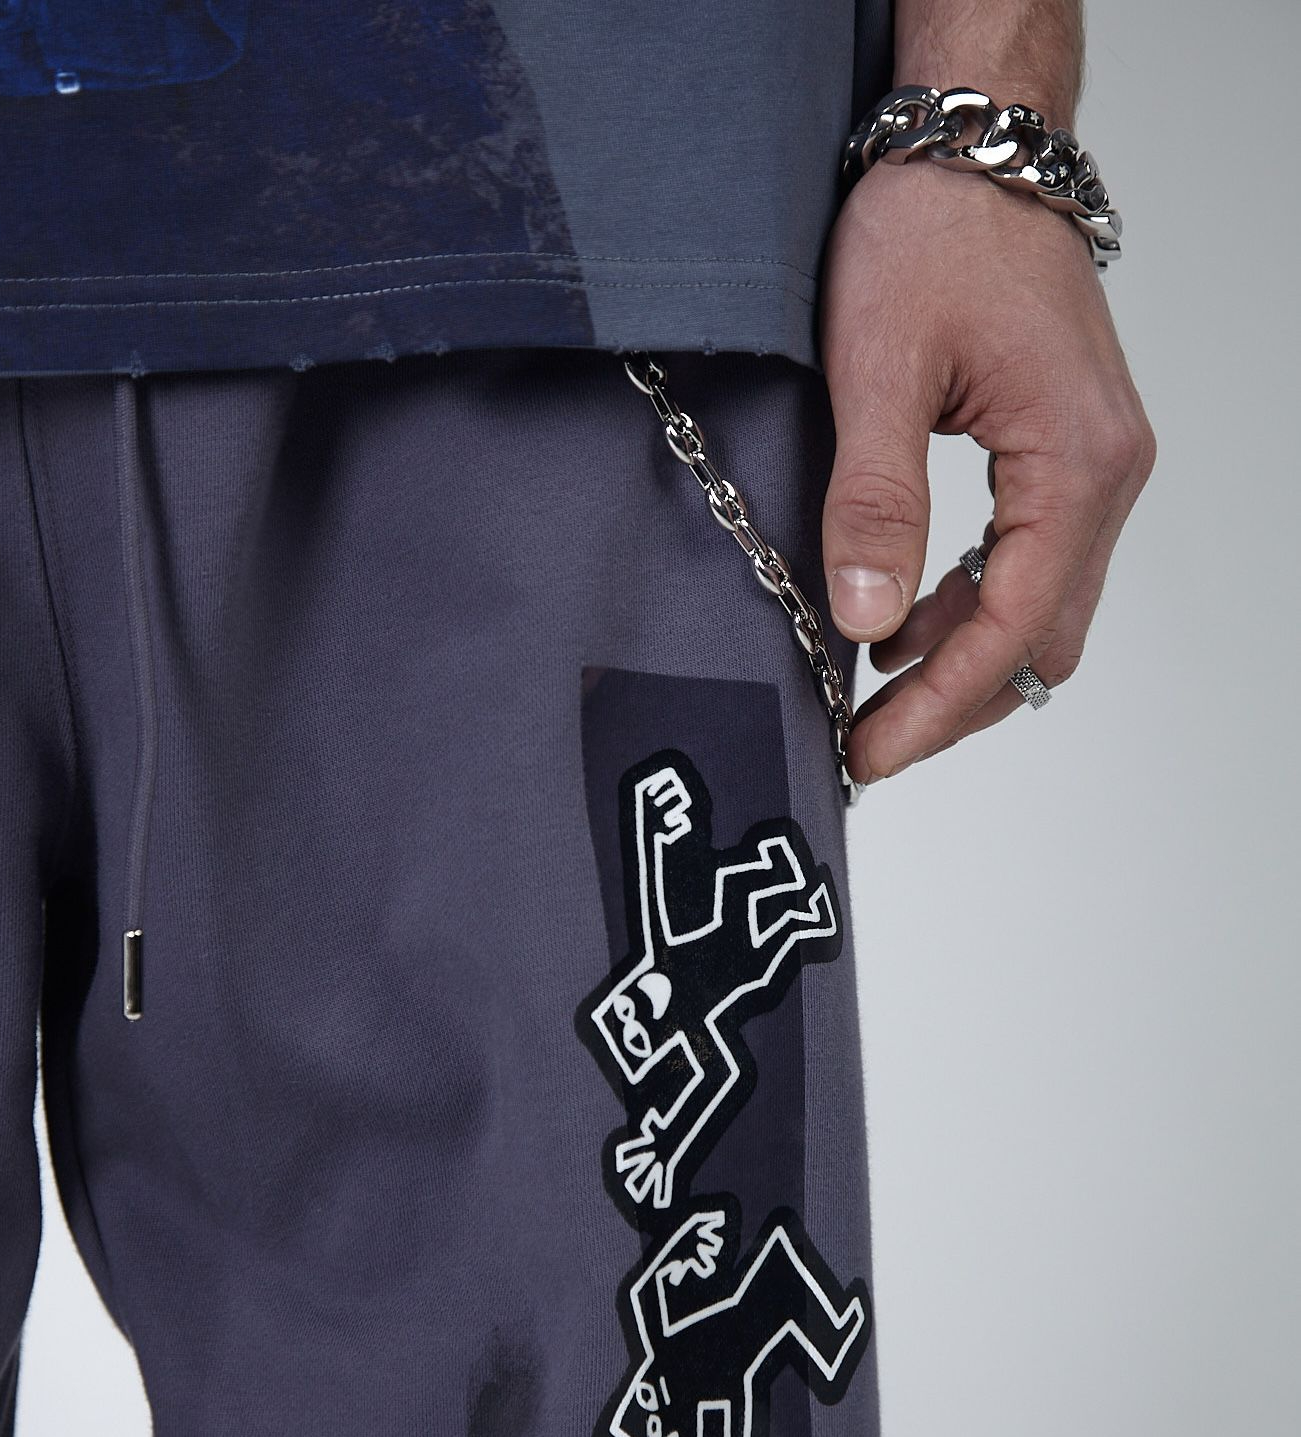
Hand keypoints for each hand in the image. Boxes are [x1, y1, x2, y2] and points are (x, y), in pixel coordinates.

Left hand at [818, 160, 1155, 784]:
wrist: (973, 148)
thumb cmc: (933, 232)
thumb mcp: (879, 369)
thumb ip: (874, 501)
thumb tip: (867, 618)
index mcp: (1077, 461)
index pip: (1012, 629)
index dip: (939, 706)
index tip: (870, 752)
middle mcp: (1106, 474)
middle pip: (1042, 641)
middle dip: (954, 700)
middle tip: (865, 739)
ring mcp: (1093, 465)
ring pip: (1038, 609)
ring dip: (961, 657)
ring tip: (869, 687)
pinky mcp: (1062, 453)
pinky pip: (1027, 562)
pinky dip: (968, 605)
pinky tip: (901, 615)